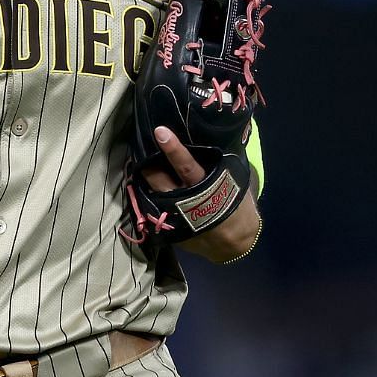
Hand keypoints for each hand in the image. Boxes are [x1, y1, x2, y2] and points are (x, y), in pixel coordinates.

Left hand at [145, 126, 261, 262]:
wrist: (234, 244)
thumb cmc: (237, 207)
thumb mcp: (235, 184)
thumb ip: (221, 164)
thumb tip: (212, 139)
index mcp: (207, 188)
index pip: (187, 166)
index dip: (173, 149)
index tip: (161, 132)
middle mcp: (187, 202)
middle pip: (160, 179)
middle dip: (148, 162)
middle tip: (139, 144)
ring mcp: (174, 217)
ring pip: (152, 192)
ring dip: (144, 177)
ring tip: (139, 160)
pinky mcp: (168, 228)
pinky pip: (152, 206)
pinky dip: (148, 193)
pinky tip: (146, 183)